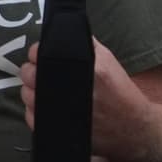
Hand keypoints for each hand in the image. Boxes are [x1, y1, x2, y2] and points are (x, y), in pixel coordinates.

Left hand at [19, 37, 154, 155]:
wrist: (134, 128)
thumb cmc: (120, 93)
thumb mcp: (108, 60)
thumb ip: (83, 44)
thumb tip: (60, 31)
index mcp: (83, 69)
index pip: (39, 54)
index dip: (37, 54)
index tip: (41, 56)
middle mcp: (69, 90)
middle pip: (29, 74)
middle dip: (33, 71)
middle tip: (43, 74)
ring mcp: (61, 113)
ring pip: (27, 95)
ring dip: (33, 91)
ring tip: (47, 91)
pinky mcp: (58, 131)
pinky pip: (31, 117)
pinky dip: (35, 111)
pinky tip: (48, 107)